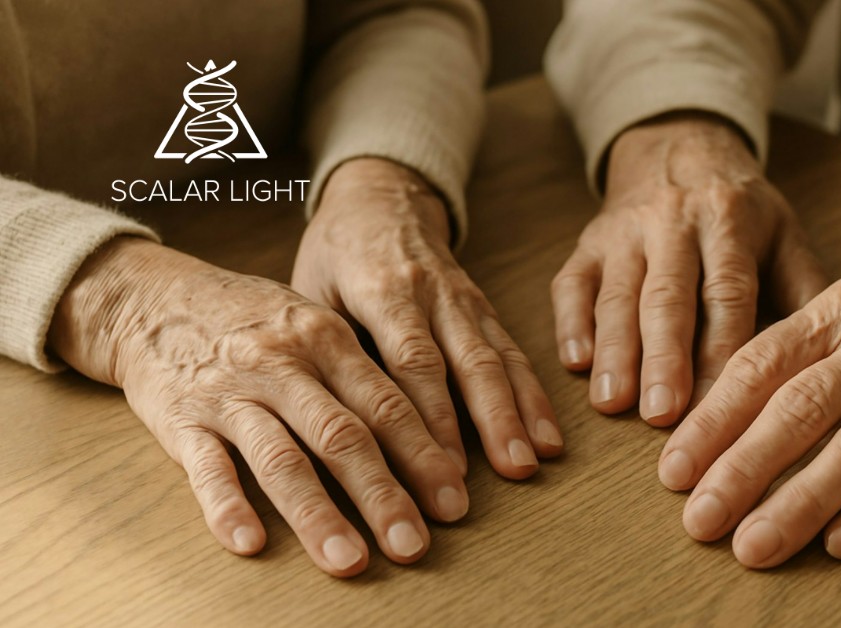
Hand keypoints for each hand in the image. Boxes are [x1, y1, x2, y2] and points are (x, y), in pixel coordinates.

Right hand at [49, 237, 467, 576]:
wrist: (152, 297)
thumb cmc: (253, 320)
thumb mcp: (314, 323)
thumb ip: (361, 373)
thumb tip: (431, 433)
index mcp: (326, 339)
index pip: (387, 404)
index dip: (423, 456)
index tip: (454, 502)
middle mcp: (283, 363)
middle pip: (343, 436)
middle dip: (383, 496)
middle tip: (414, 547)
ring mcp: (230, 391)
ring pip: (281, 458)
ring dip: (317, 515)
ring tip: (348, 561)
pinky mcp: (180, 418)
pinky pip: (205, 468)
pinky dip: (226, 506)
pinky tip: (249, 543)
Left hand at [294, 158, 561, 480]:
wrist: (382, 195)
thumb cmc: (336, 252)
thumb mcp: (310, 287)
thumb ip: (328, 347)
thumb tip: (339, 425)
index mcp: (383, 287)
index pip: (412, 359)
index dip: (432, 416)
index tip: (443, 468)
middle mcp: (433, 293)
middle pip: (468, 362)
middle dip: (493, 420)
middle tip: (510, 471)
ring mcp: (464, 299)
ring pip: (498, 357)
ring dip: (520, 411)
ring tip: (536, 460)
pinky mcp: (484, 307)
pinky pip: (513, 351)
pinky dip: (532, 394)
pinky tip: (548, 435)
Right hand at [552, 112, 825, 424]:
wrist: (677, 145)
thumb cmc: (740, 207)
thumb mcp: (784, 230)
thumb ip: (805, 286)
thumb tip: (828, 353)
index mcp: (729, 220)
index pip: (727, 292)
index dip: (722, 349)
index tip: (722, 402)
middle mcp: (673, 222)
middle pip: (668, 296)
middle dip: (663, 358)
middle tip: (660, 414)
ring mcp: (624, 232)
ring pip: (617, 294)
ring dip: (613, 350)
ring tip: (611, 402)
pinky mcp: (588, 242)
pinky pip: (572, 283)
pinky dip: (570, 323)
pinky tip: (575, 363)